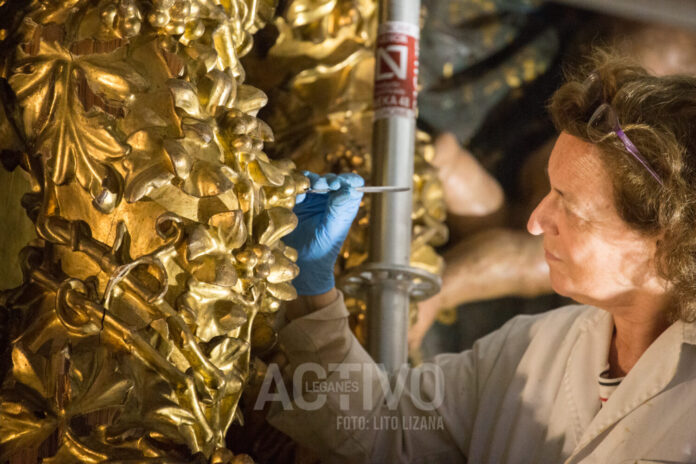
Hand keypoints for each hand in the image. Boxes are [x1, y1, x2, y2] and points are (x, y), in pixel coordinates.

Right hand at [284, 171, 363, 294]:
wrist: (302, 262)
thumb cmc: (323, 250)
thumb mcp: (333, 229)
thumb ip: (340, 208)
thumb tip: (349, 189)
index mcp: (345, 204)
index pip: (352, 183)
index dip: (347, 180)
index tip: (338, 184)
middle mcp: (331, 199)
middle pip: (331, 179)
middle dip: (326, 180)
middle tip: (320, 186)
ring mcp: (313, 199)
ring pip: (313, 180)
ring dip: (311, 181)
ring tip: (308, 188)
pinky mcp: (297, 201)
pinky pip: (296, 187)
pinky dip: (296, 185)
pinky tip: (295, 193)